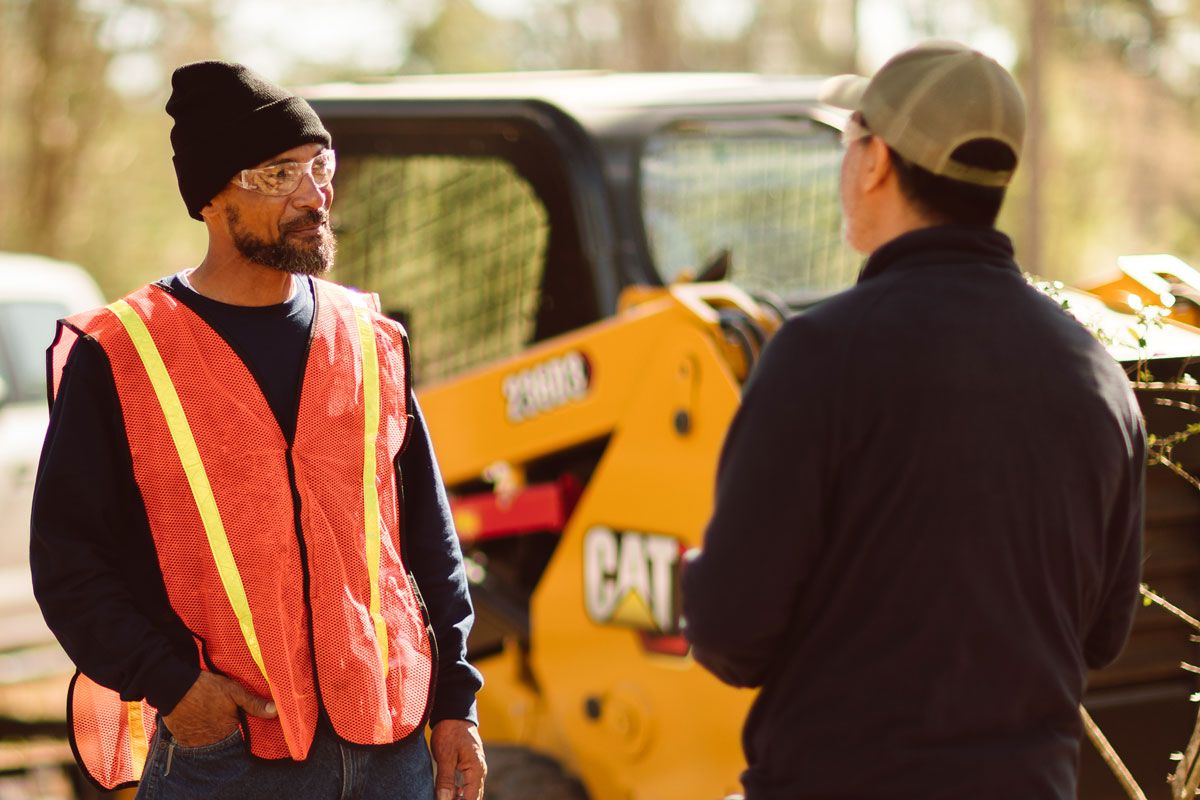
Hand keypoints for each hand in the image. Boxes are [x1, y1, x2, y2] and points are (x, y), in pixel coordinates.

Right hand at [161, 671, 275, 747]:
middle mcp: (212, 741)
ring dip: (209, 733)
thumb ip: (254, 704)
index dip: (236, 724)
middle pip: (222, 739)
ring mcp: (195, 743)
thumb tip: (276, 712)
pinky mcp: (181, 739)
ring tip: (206, 716)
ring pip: (207, 741)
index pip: (238, 735)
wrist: (174, 687)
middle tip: (217, 714)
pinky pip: (192, 741)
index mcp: (228, 730)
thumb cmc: (207, 688)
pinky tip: (196, 721)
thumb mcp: (234, 691)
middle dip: (222, 729)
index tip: (233, 717)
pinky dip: (195, 734)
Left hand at [431, 719, 485, 799]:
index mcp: (476, 770)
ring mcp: (476, 769)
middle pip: (474, 797)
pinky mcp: (470, 766)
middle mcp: (480, 771)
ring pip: (471, 792)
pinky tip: (448, 794)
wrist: (455, 714)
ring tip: (445, 798)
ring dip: (460, 798)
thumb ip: (446, 780)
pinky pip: (468, 785)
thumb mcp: (445, 756)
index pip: (472, 799)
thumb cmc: (450, 732)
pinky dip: (460, 792)